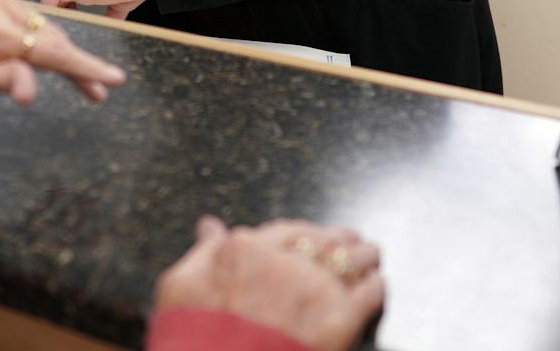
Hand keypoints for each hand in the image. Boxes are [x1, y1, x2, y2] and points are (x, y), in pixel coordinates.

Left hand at [0, 0, 125, 108]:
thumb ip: (3, 81)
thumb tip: (30, 90)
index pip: (50, 50)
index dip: (84, 67)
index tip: (113, 79)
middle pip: (50, 37)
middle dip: (75, 65)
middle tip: (97, 93)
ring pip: (40, 26)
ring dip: (58, 52)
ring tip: (81, 82)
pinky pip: (25, 17)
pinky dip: (38, 37)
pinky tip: (47, 56)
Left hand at [42, 0, 151, 19]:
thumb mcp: (120, 2)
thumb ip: (110, 14)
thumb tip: (108, 26)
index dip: (60, 10)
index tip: (66, 23)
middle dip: (54, 15)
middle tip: (59, 31)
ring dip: (52, 14)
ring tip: (58, 30)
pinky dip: (51, 11)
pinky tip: (58, 24)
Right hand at [154, 216, 384, 350]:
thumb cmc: (195, 333)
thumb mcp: (181, 284)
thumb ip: (204, 251)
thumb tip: (209, 226)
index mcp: (247, 247)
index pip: (287, 230)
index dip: (304, 233)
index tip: (312, 234)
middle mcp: (285, 261)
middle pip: (323, 241)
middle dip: (339, 240)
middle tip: (352, 240)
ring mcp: (315, 289)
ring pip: (350, 261)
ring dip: (363, 257)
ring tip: (371, 255)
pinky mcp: (340, 320)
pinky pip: (368, 295)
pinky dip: (375, 287)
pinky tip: (377, 284)